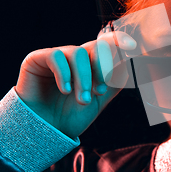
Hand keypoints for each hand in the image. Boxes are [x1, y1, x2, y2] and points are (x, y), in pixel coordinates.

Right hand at [15, 32, 136, 138]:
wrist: (46, 131)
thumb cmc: (72, 115)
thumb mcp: (99, 100)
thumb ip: (115, 83)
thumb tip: (131, 65)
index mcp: (92, 63)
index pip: (107, 45)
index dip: (119, 41)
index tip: (133, 46)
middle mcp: (76, 57)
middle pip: (96, 46)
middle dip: (102, 68)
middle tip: (100, 92)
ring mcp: (58, 56)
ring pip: (78, 53)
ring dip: (84, 78)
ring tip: (83, 99)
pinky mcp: (37, 59)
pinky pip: (56, 57)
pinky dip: (64, 73)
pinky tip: (65, 90)